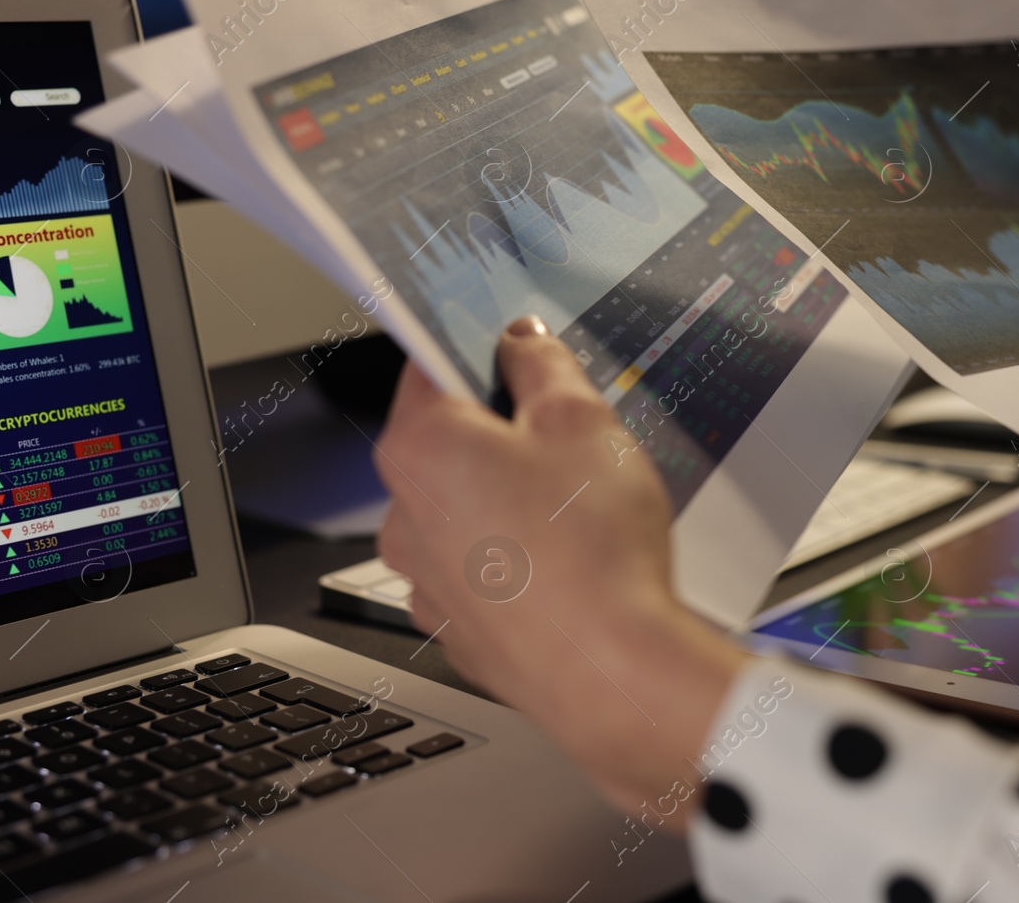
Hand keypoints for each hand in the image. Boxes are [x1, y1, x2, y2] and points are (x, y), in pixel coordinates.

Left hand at [373, 317, 745, 819]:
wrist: (613, 672)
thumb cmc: (592, 549)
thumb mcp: (582, 419)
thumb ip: (543, 365)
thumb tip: (522, 344)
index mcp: (420, 447)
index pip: (428, 366)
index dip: (479, 350)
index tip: (516, 353)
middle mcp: (405, 514)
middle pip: (449, 441)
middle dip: (508, 432)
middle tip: (574, 440)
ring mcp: (426, 579)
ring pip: (467, 509)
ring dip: (512, 498)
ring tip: (580, 512)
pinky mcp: (459, 628)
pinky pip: (485, 569)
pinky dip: (519, 558)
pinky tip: (571, 563)